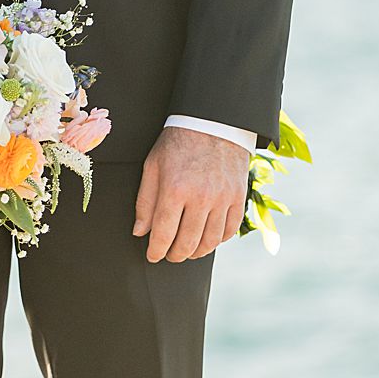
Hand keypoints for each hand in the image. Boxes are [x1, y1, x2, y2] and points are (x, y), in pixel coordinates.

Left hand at [132, 126, 248, 262]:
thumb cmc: (178, 142)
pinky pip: (229, 231)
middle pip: (187, 243)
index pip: (163, 234)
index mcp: (175, 189)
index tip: (152, 256)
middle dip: (175, 255)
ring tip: (187, 251)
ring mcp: (222, 198)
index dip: (156, 251)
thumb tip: (140, 231)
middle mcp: (200, 197)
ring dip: (196, 252)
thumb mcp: (153, 165)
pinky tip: (207, 239)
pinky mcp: (238, 197)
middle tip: (169, 255)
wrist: (213, 121)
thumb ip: (145, 201)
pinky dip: (217, 241)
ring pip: (209, 242)